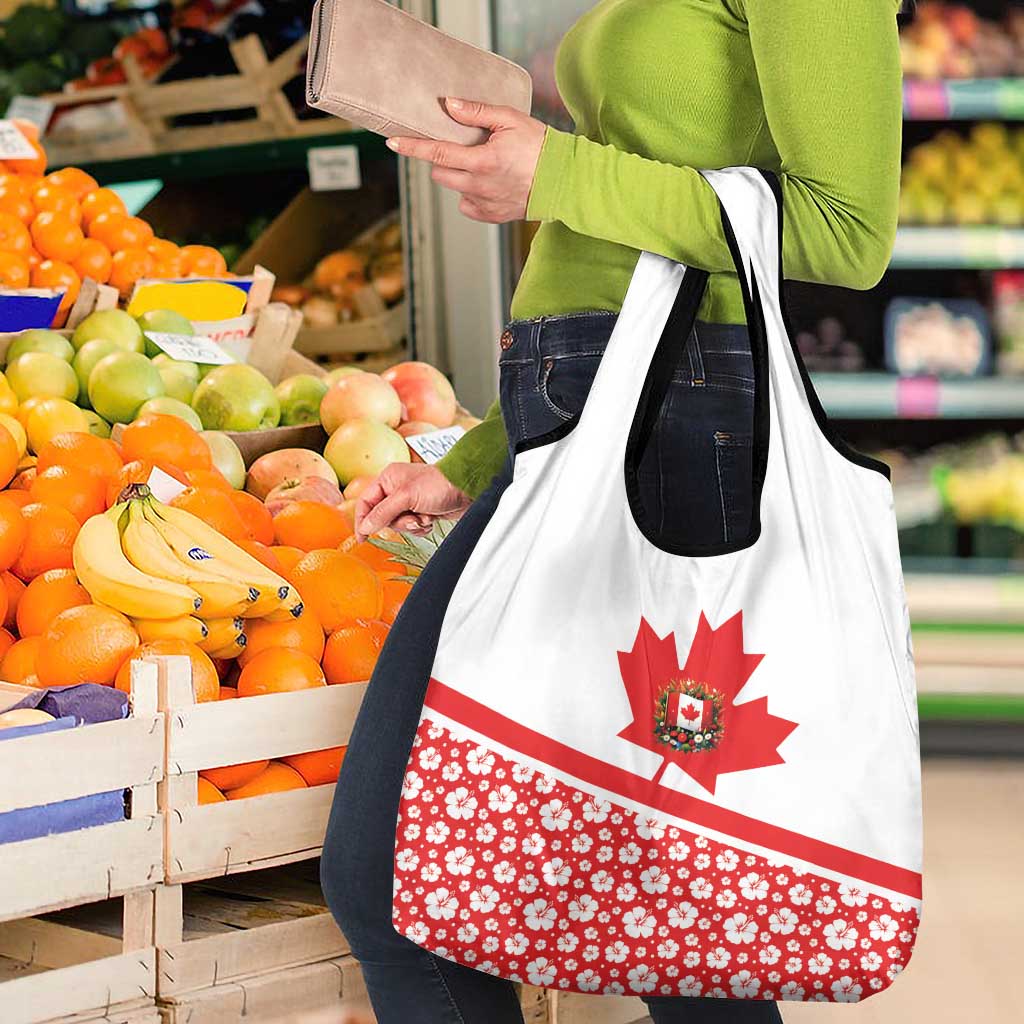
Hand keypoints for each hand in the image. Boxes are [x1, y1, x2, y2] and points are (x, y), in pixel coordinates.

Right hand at [354, 463, 471, 539]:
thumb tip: (365, 526)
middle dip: (398, 522)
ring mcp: (409, 501)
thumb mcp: (406, 497)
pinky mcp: (421, 511)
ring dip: (412, 525)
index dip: (362, 520)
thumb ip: (383, 512)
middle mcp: (396, 489)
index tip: (362, 538)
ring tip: (425, 517)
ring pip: (398, 524)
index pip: (365, 502)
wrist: (467, 489)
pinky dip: (421, 527)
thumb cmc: (438, 484)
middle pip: (382, 517)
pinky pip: (412, 527)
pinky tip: (431, 519)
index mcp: (388, 479)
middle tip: (412, 518)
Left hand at [386, 97, 546, 222]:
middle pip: (440, 173)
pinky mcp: (491, 216)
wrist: (564, 181)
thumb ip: (476, 112)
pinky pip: (467, 204)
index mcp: (482, 161)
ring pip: (454, 188)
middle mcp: (479, 186)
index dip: (412, 147)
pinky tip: (488, 183)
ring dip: (458, 175)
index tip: (393, 143)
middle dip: (442, 159)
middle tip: (460, 147)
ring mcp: (484, 204)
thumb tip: (448, 105)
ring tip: (481, 164)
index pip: (437, 153)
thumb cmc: (540, 146)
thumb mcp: (510, 119)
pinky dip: (471, 193)